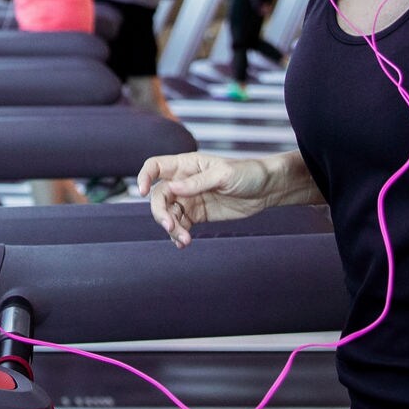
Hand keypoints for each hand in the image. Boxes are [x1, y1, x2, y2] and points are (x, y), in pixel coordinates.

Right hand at [137, 152, 275, 248]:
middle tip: (170, 226)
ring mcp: (190, 199)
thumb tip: (172, 187)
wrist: (267, 190)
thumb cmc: (247, 173)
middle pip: (158, 196)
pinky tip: (184, 243)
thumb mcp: (223, 175)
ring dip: (171, 228)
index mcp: (186, 164)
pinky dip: (178, 235)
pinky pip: (180, 226)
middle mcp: (183, 181)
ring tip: (185, 240)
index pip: (155, 167)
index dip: (144, 177)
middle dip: (160, 213)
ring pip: (168, 214)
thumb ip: (198, 182)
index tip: (142, 192)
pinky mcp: (198, 215)